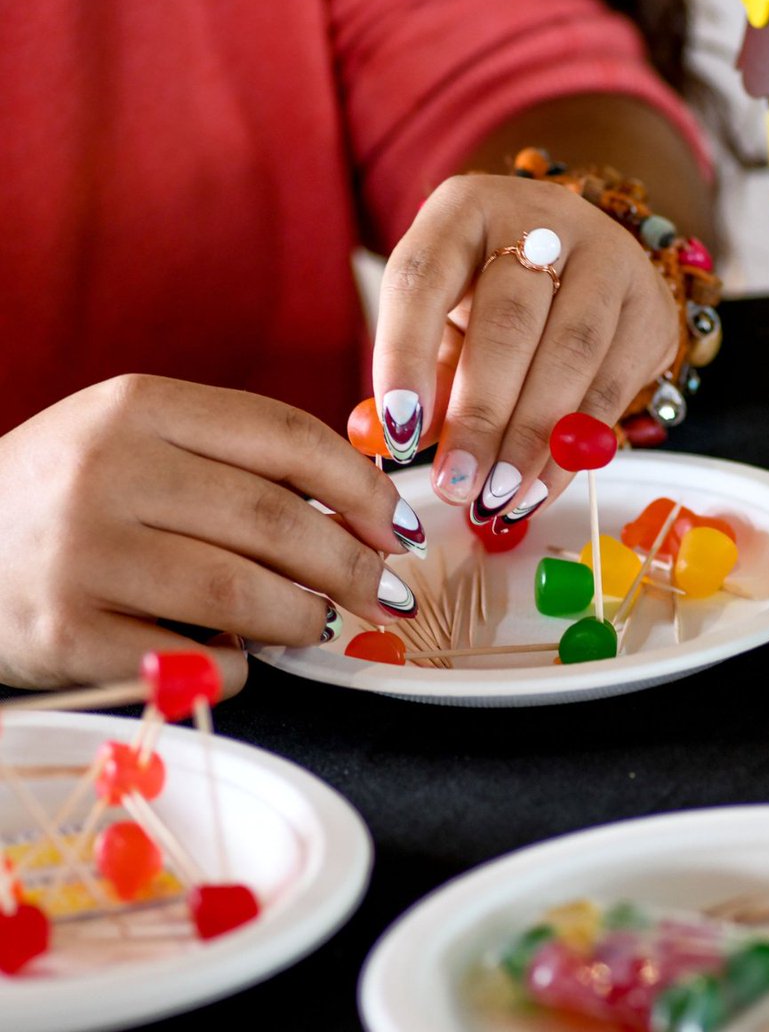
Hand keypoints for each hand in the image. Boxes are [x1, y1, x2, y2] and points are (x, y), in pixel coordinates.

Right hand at [0, 377, 423, 692]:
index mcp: (139, 407)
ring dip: (302, 617)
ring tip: (316, 622)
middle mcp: (109, 471)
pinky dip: (237, 667)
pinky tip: (242, 656)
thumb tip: (361, 513)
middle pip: (274, 520)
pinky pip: (191, 660)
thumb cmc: (69, 494)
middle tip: (386, 591)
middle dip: (352, 564)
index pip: (285, 437)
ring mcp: (82, 554)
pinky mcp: (65, 633)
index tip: (399, 526)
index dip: (362, 486)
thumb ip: (235, 461)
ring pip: (241, 594)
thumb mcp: (138, 441)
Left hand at [374, 173, 677, 523]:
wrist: (576, 261)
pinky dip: (572, 447)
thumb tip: (400, 442)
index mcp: (464, 211)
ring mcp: (608, 255)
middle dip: (480, 414)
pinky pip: (613, 386)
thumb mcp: (442, 320)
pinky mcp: (649, 304)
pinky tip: (538, 487)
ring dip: (531, 438)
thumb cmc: (487, 297)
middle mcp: (541, 219)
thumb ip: (424, 374)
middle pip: (508, 319)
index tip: (397, 430)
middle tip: (456, 484)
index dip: (406, 355)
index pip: (424, 277)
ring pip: (571, 352)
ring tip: (496, 497)